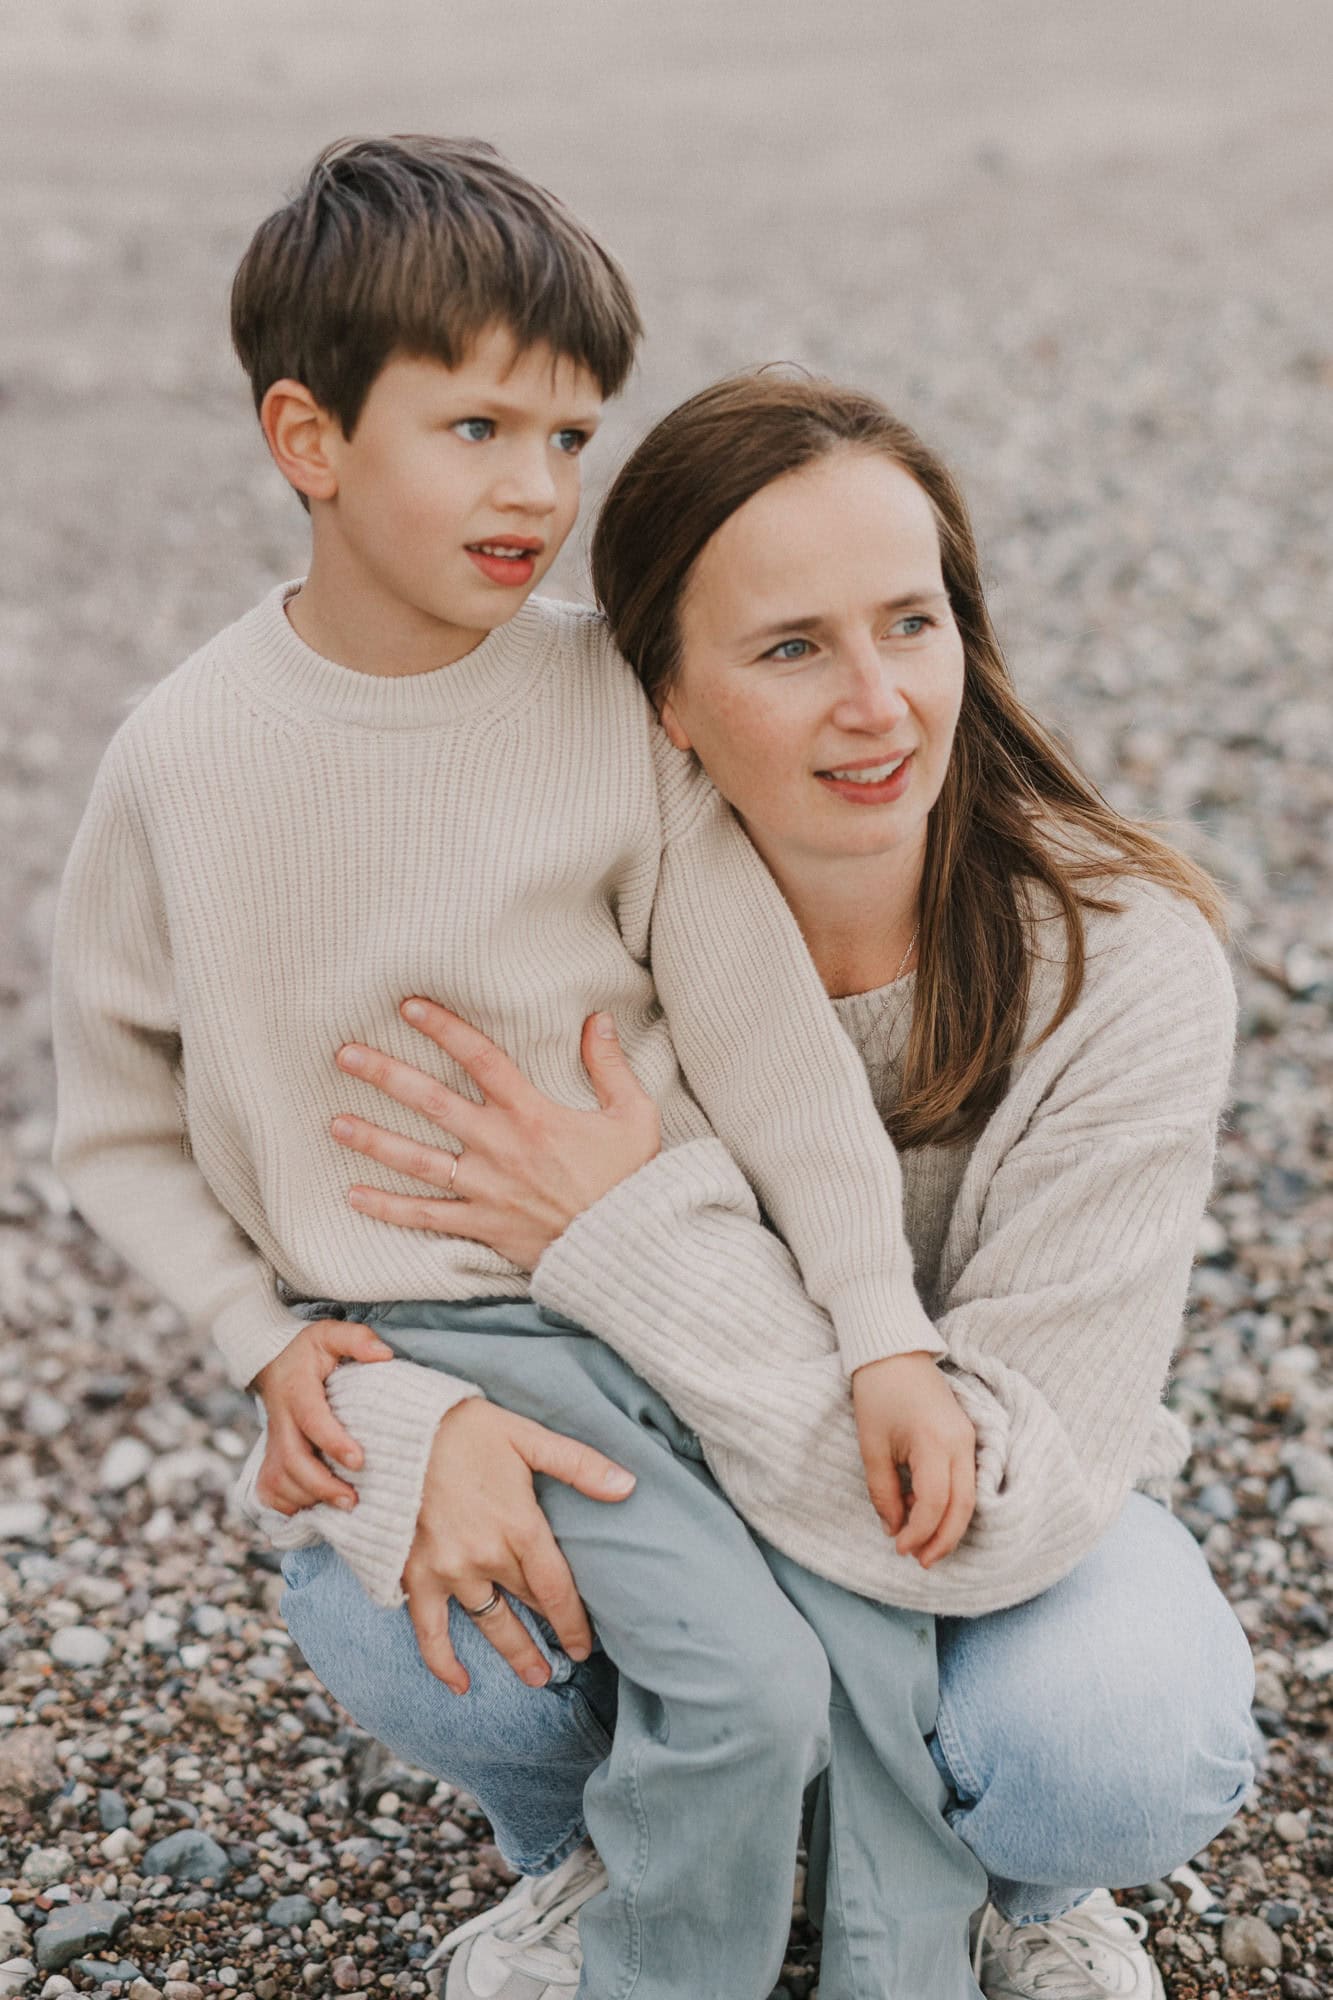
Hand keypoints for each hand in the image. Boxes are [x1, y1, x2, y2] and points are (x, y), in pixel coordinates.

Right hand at [252, 1319, 393, 1512]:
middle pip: (291, 1460)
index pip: (312, 1420)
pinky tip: (314, 1507)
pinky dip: (288, 1505)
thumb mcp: (330, 1334)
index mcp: (297, 1391)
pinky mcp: (268, 1457)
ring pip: (279, 1480)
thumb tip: (385, 1354)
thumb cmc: (309, 1351)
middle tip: (352, 1499)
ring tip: (343, 1503)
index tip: (360, 1461)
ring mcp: (271, 1442)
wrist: (272, 1361)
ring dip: (308, 1497)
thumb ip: (357, 1339)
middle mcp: (280, 1420)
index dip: (334, 1442)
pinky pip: (269, 1490)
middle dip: (321, 1485)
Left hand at [330, 999, 660, 1269]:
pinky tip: (355, 1195)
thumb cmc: (631, 1180)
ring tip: (336, 1124)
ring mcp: (485, 1188)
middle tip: (344, 1055)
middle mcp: (499, 1146)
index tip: (408, 1006)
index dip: (443, 1028)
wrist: (626, 1249)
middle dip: (384, 1075)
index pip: (480, 1058)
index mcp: (532, 1114)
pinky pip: (425, 1216)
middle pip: (431, 1102)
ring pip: (416, 1159)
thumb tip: (597, 1019)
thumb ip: (609, 1065)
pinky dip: (388, 1208)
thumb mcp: (634, 1115)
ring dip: (373, 1140)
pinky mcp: (481, 1225)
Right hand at [404, 1399, 635, 1693]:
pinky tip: (460, 1685)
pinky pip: (429, 1631)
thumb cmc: (466, 1428)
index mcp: (520, 1527)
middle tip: (566, 1662)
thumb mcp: (527, 1436)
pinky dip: (443, 1662)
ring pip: (490, 1624)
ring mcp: (449, 1571)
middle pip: (527, 1606)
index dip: (574, 1623)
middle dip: (549, 1634)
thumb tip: (628, 1486)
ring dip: (514, 1654)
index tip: (585, 1645)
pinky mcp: (414, 1574)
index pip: (557, 1590)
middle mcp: (487, 1557)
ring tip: (535, 1678)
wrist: (397, 1428)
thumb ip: (579, 1464)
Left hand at [851, 1351, 976, 1566]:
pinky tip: (923, 1509)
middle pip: (963, 1507)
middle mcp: (960, 1443)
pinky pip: (965, 1480)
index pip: (935, 1504)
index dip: (919, 1533)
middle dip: (943, 1540)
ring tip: (920, 1541)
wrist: (893, 1352)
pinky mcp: (966, 1436)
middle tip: (921, 1562)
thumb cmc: (877, 1394)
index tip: (899, 1549)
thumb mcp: (872, 1446)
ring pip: (969, 1497)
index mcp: (935, 1442)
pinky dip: (949, 1502)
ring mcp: (968, 1439)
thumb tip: (894, 1529)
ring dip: (948, 1524)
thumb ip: (884, 1492)